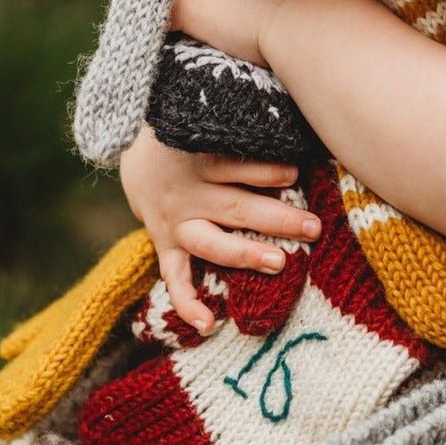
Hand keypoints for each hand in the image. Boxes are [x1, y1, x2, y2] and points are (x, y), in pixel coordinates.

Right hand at [119, 125, 321, 332]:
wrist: (132, 147)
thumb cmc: (193, 132)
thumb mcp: (214, 120)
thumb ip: (247, 125)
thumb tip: (295, 123)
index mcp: (201, 156)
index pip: (235, 163)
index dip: (265, 170)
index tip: (295, 174)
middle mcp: (189, 192)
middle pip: (236, 207)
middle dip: (277, 218)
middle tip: (312, 228)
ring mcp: (176, 221)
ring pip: (211, 242)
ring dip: (245, 253)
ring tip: (278, 262)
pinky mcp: (165, 243)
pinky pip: (174, 278)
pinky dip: (187, 303)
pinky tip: (207, 325)